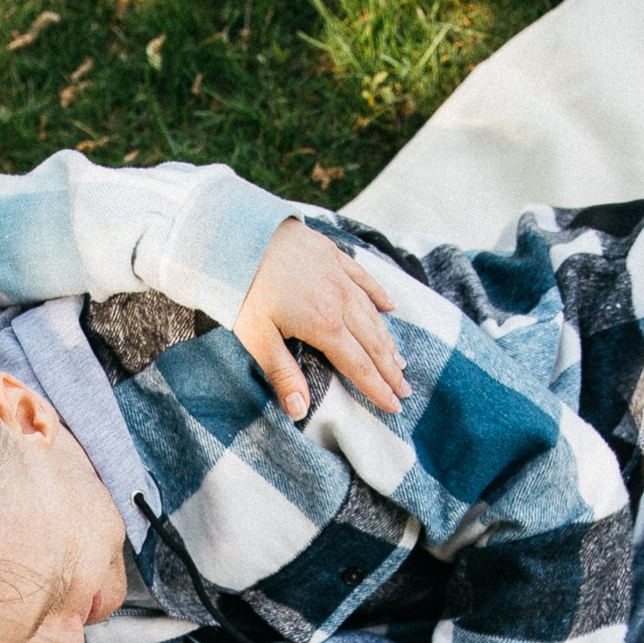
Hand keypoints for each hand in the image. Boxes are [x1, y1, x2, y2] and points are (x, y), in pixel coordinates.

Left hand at [233, 219, 410, 420]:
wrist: (238, 231)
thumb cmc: (241, 287)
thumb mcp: (255, 337)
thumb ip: (281, 373)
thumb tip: (299, 411)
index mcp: (324, 325)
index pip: (359, 365)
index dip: (377, 388)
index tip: (394, 407)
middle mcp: (340, 300)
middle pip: (373, 343)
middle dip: (390, 370)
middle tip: (405, 391)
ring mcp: (339, 275)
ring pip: (372, 313)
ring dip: (387, 340)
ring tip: (400, 361)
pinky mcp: (332, 254)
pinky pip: (365, 278)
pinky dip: (380, 295)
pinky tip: (390, 307)